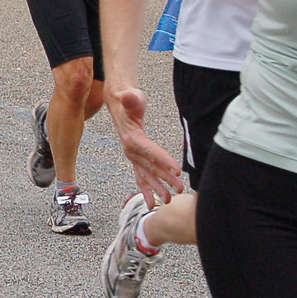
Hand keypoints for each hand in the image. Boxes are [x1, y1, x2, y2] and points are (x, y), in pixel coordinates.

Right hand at [107, 85, 185, 206]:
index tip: (176, 170)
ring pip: (146, 175)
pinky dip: (148, 189)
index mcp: (132, 138)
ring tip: (169, 200)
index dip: (163, 160)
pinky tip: (155, 202)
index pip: (150, 151)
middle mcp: (131, 150)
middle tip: (179, 189)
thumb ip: (130, 98)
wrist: (118, 104)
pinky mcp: (136, 159)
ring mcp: (133, 156)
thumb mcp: (130, 96)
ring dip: (157, 188)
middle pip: (150, 167)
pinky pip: (142, 176)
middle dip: (164, 179)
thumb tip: (128, 96)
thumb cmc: (128, 100)